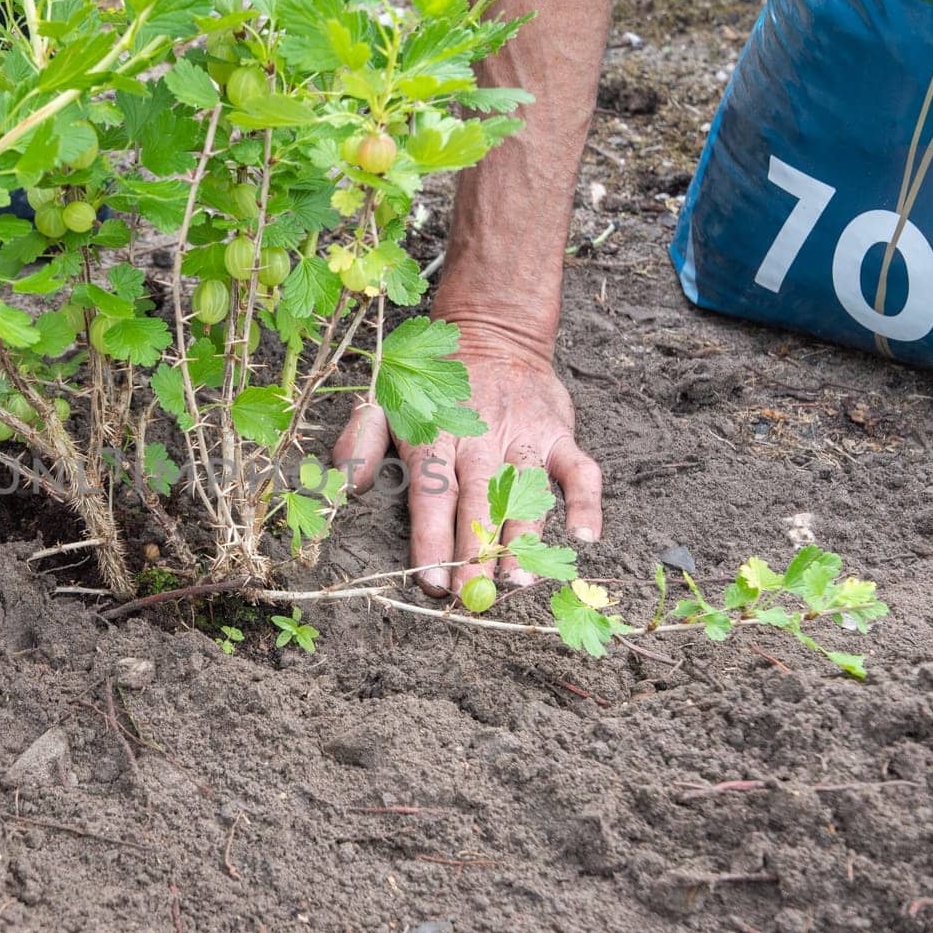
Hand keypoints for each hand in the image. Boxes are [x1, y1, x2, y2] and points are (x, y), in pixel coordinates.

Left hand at [332, 324, 601, 596]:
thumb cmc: (429, 384)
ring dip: (524, 536)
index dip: (431, 539)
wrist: (490, 334)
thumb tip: (347, 486)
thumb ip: (360, 442)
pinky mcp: (557, 435)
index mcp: (434, 437)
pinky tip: (585, 537)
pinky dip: (585, 501)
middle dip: (474, 553)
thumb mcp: (384, 401)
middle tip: (474, 598)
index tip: (431, 582)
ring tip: (520, 578)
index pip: (431, 494)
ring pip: (524, 492)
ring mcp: (521, 437)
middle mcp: (478, 440)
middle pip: (476, 503)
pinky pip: (579, 470)